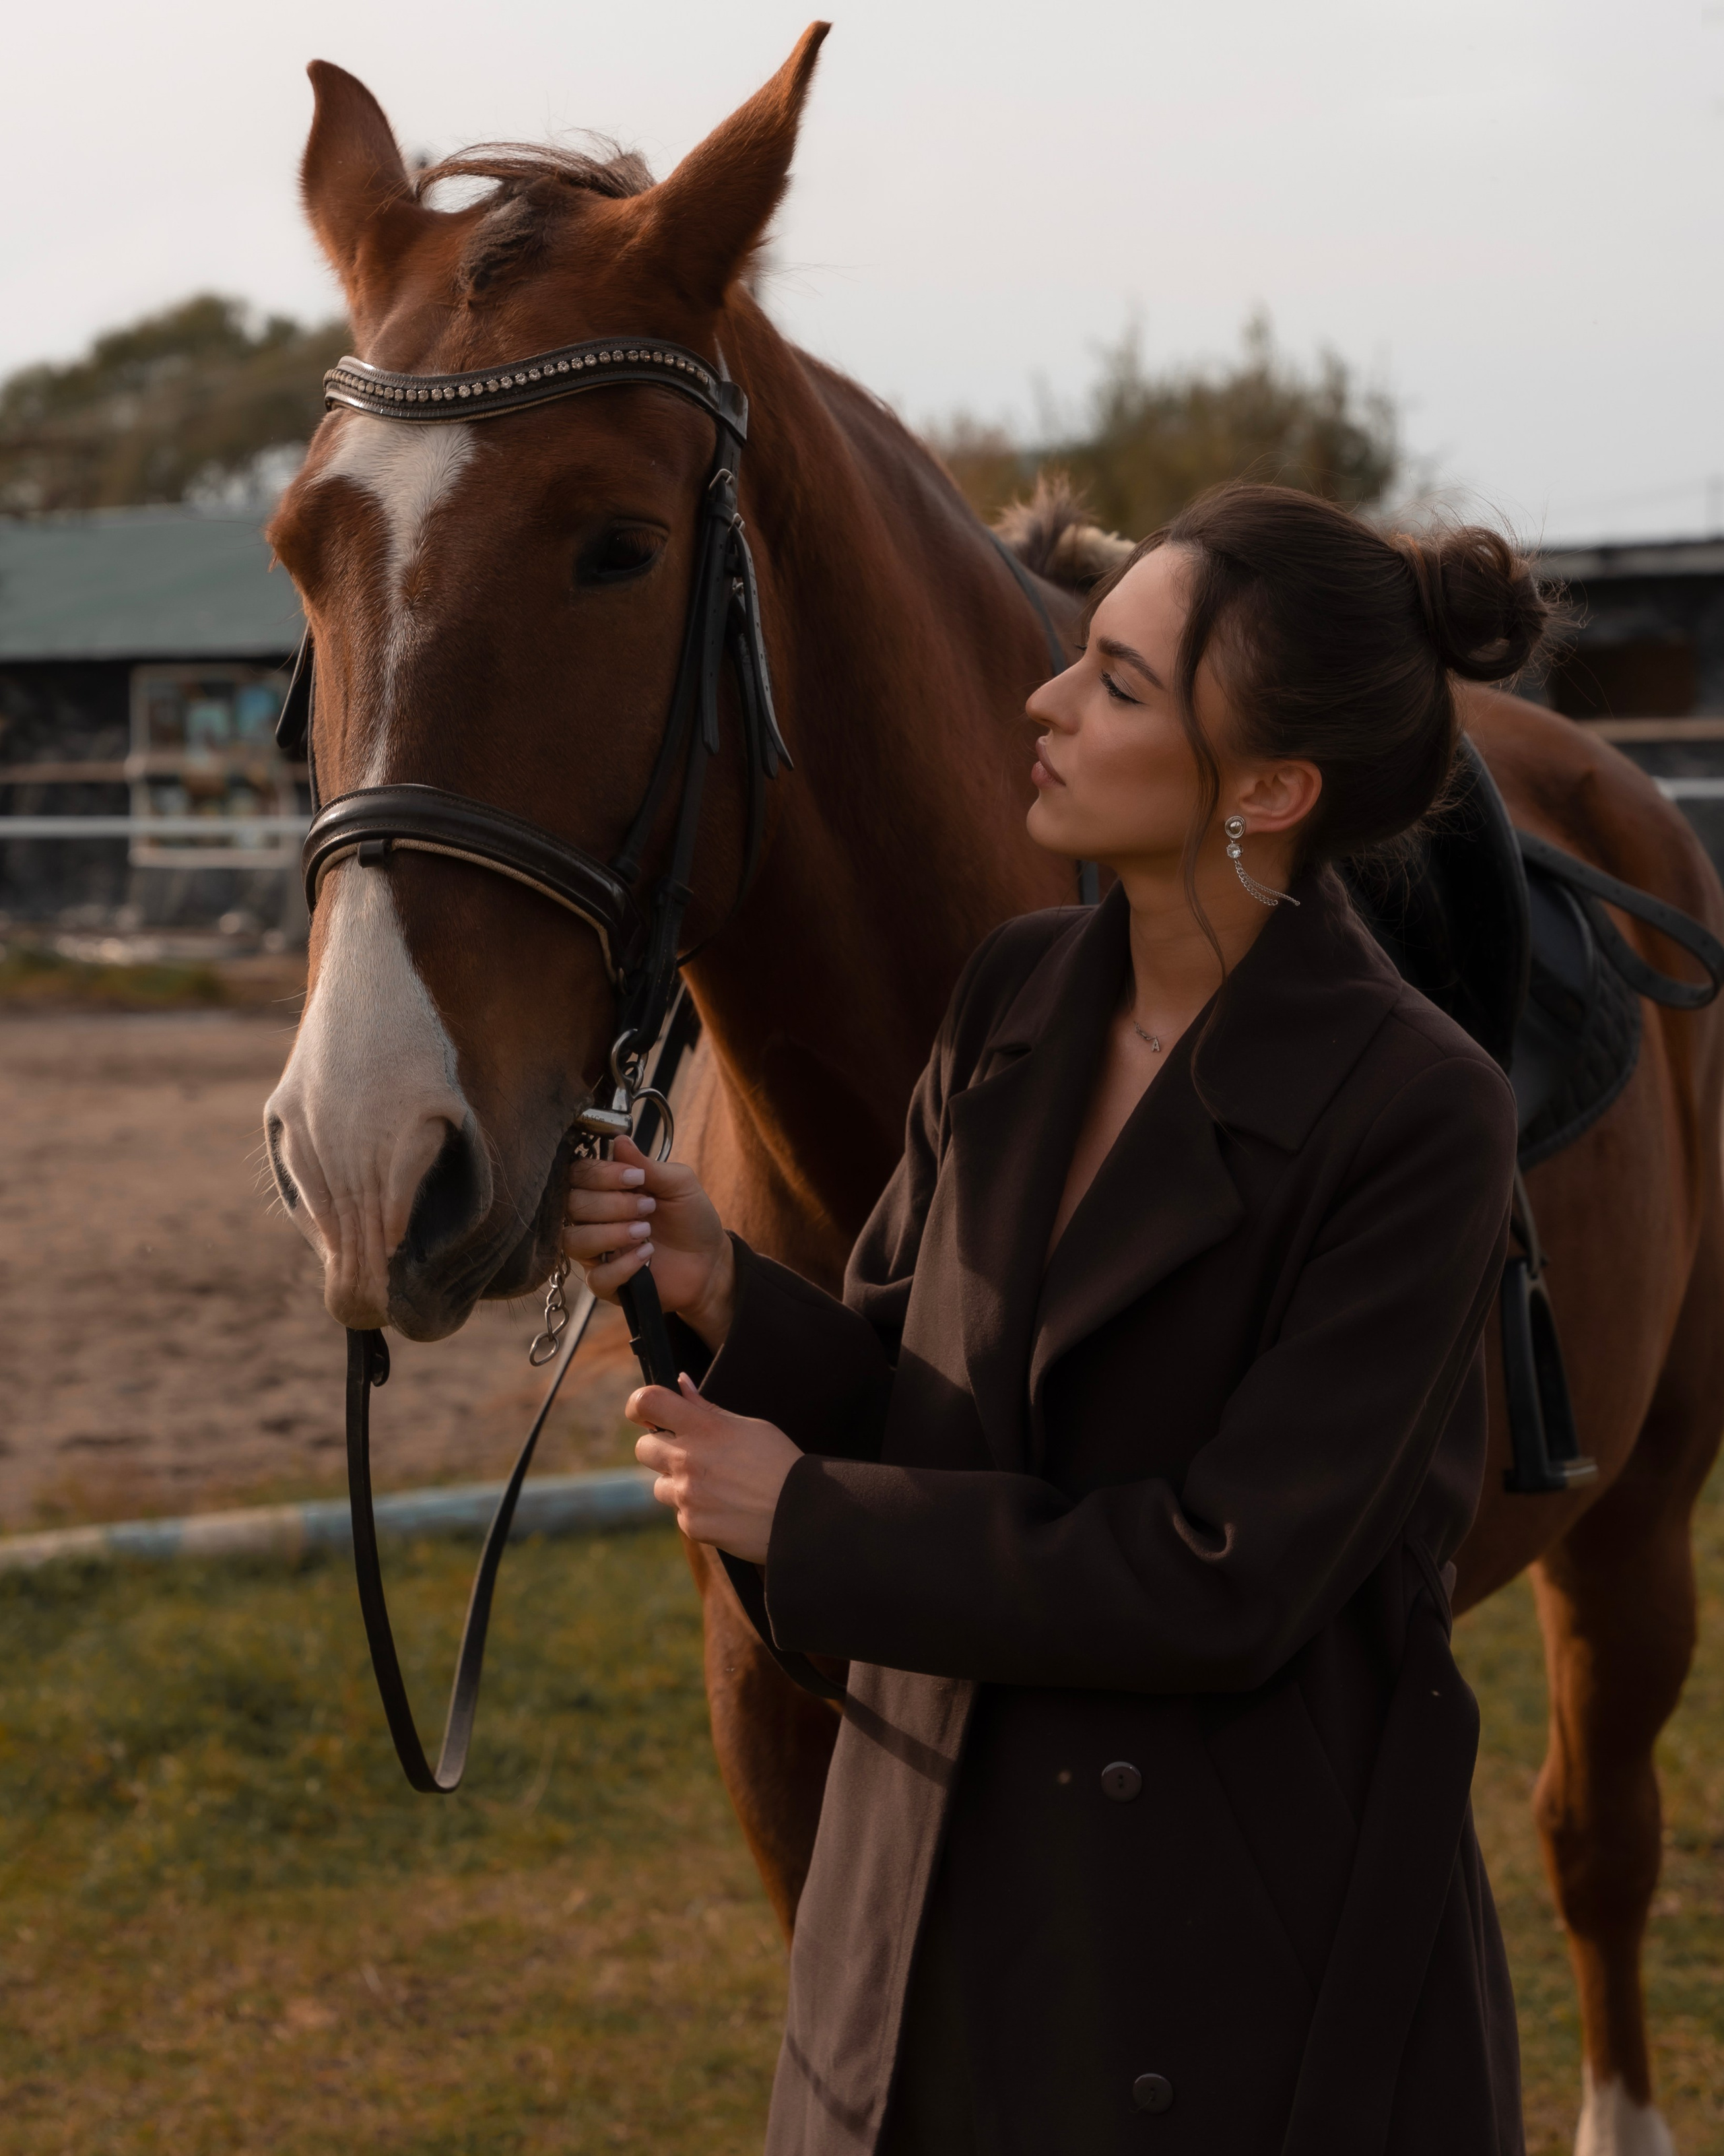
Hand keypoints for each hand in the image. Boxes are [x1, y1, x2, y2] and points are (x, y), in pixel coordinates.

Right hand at [564, 1135, 734, 1346]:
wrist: (710, 1260)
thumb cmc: (691, 1217)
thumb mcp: (679, 1184)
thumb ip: (648, 1165)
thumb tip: (619, 1139)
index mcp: (605, 1188)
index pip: (577, 1174)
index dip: (601, 1174)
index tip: (636, 1178)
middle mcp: (593, 1218)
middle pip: (572, 1205)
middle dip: (612, 1204)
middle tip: (648, 1206)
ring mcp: (596, 1252)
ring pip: (574, 1241)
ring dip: (611, 1233)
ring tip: (646, 1231)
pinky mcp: (607, 1283)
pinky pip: (597, 1277)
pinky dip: (623, 1264)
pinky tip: (647, 1255)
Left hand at [629, 1374, 800, 1562]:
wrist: (802, 1514)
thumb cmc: (779, 1463)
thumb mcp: (749, 1426)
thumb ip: (708, 1409)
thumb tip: (681, 1384)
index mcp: (703, 1428)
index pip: (647, 1403)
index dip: (639, 1405)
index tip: (645, 1413)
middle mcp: (688, 1460)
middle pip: (642, 1448)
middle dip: (660, 1449)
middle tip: (689, 1454)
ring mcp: (687, 1495)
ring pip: (659, 1486)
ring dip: (678, 1484)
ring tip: (715, 1486)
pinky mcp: (692, 1525)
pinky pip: (680, 1514)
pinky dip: (696, 1511)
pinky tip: (724, 1508)